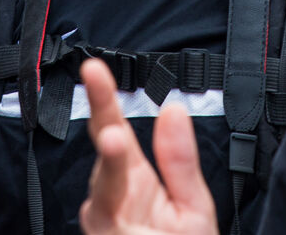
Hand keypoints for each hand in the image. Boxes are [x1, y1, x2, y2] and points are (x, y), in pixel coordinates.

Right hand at [79, 59, 217, 234]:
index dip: (103, 98)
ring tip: (115, 143)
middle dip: (103, 135)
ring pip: (103, 195)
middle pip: (104, 161)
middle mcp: (110, 200)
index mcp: (132, 179)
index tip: (93, 67)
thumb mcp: (192, 206)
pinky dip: (110, 212)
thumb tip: (173, 107)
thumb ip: (180, 160)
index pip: (115, 130)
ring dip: (109, 171)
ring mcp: (105, 227)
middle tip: (106, 115)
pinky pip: (105, 223)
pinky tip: (117, 208)